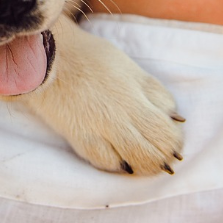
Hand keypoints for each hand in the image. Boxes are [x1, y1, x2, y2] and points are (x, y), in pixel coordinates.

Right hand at [21, 18, 184, 174]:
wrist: (47, 57)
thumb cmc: (90, 57)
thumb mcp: (129, 67)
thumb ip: (152, 91)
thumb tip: (174, 117)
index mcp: (138, 91)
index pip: (169, 124)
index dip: (174, 136)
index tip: (172, 138)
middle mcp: (123, 112)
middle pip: (158, 146)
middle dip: (165, 155)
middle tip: (164, 157)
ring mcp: (102, 127)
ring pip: (137, 159)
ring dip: (147, 166)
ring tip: (146, 164)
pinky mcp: (80, 138)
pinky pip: (107, 163)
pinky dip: (118, 165)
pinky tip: (121, 162)